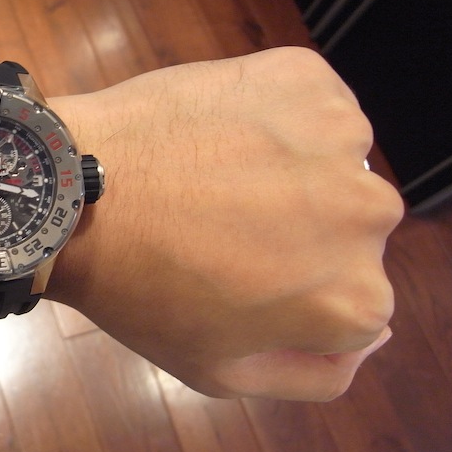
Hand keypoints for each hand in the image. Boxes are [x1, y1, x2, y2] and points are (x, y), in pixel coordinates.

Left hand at [47, 47, 403, 400]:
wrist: (76, 190)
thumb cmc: (139, 290)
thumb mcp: (222, 372)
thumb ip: (317, 373)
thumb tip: (375, 338)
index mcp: (356, 299)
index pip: (352, 299)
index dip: (290, 289)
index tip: (237, 275)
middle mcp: (370, 217)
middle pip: (350, 227)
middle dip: (299, 229)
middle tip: (220, 226)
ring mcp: (342, 139)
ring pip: (334, 162)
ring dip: (292, 168)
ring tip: (215, 177)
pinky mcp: (306, 78)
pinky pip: (310, 103)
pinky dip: (275, 115)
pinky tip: (219, 133)